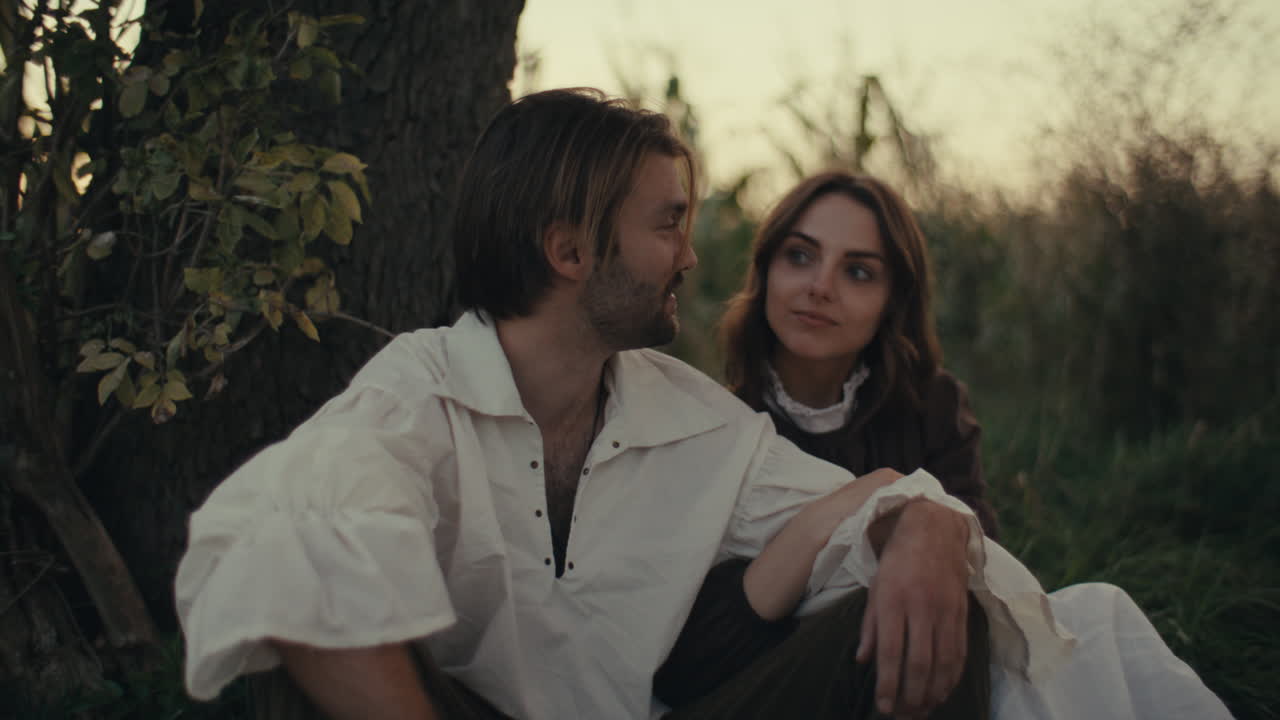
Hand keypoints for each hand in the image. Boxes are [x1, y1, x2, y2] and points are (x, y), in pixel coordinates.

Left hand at [856, 501, 970, 717]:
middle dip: (911, 697)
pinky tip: (943, 692)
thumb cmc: (897, 559)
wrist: (934, 529)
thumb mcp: (875, 587)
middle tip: (903, 717)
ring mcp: (945, 611)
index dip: (888, 684)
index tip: (883, 706)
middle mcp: (920, 608)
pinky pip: (959, 653)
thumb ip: (869, 625)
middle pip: (919, 664)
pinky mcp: (961, 613)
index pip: (890, 652)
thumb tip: (863, 661)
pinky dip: (952, 677)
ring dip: (933, 694)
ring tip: (922, 712)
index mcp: (893, 600)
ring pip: (942, 663)